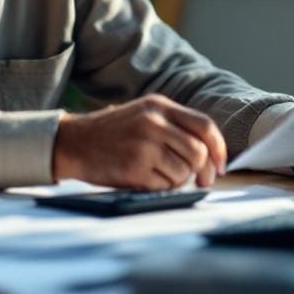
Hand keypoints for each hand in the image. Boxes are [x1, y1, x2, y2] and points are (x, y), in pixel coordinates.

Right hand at [52, 94, 226, 189]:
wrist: (73, 142)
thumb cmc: (112, 132)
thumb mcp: (143, 114)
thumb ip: (173, 126)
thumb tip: (209, 154)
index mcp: (159, 105)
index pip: (205, 126)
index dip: (219, 149)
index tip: (220, 166)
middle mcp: (153, 122)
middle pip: (198, 152)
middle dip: (202, 171)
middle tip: (199, 181)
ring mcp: (143, 144)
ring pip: (183, 172)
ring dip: (178, 180)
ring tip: (159, 174)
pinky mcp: (134, 167)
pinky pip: (164, 185)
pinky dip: (160, 188)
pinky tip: (145, 178)